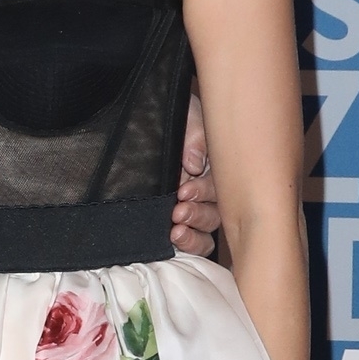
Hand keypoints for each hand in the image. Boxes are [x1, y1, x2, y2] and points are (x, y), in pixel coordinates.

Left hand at [170, 93, 220, 256]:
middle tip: (178, 211)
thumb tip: (194, 163)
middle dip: (198, 213)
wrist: (139, 119)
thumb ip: (193, 134)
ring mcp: (194, 206)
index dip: (204, 191)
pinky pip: (198, 242)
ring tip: (175, 230)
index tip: (183, 190)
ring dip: (195, 232)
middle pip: (216, 211)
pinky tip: (175, 240)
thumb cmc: (163, 115)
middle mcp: (206, 187)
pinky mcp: (179, 222)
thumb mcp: (183, 115)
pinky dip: (191, 244)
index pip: (219, 185)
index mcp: (212, 164)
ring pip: (208, 228)